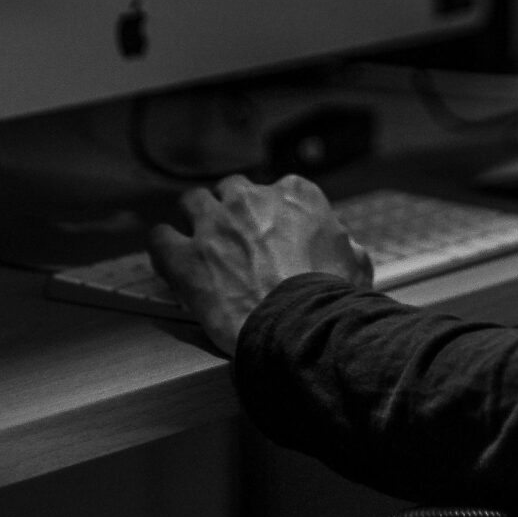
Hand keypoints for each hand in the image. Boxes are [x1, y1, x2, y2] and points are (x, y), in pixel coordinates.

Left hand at [146, 173, 373, 354]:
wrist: (299, 327)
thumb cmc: (330, 298)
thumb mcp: (358, 265)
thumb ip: (346, 246)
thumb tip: (346, 247)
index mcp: (296, 197)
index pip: (282, 189)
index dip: (276, 212)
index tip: (275, 229)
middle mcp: (252, 200)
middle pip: (232, 189)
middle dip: (232, 208)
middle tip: (235, 235)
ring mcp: (214, 225)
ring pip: (192, 202)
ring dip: (194, 218)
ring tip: (196, 239)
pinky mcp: (186, 257)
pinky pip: (160, 237)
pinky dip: (162, 245)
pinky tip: (166, 254)